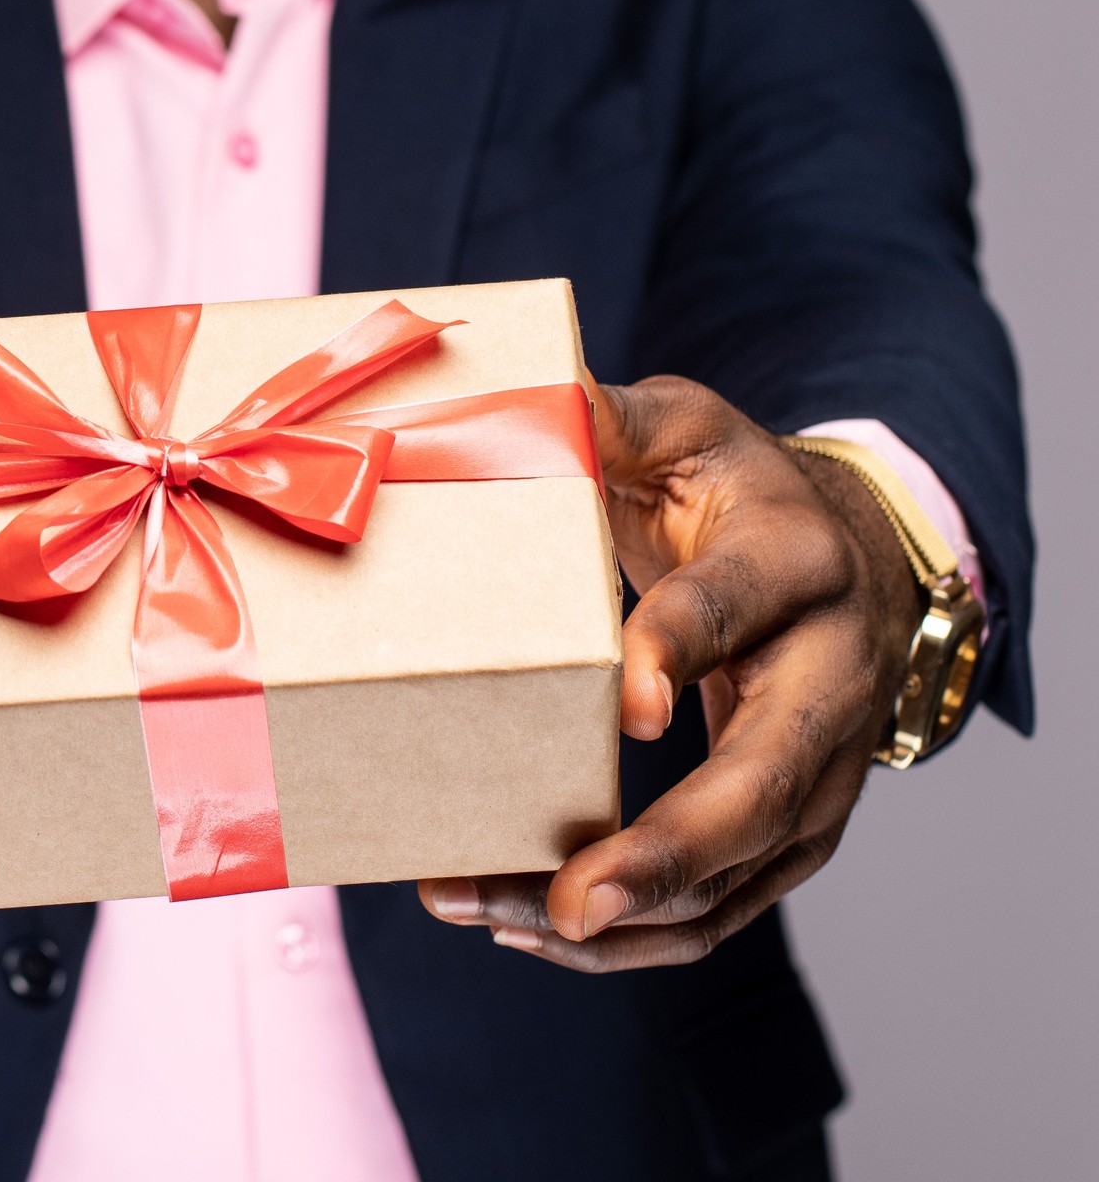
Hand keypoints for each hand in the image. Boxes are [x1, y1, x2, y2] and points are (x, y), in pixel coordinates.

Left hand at [420, 377, 923, 968]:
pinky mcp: (791, 832)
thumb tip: (521, 401)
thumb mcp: (687, 430)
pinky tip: (534, 931)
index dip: (684, 649)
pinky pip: (719, 909)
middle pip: (766, 784)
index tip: (627, 701)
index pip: (740, 609)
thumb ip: (611, 421)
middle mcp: (829, 680)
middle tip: (572, 898)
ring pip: (737, 873)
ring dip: (620, 914)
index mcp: (795, 563)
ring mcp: (821, 773)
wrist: (848, 559)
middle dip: (668, 851)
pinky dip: (632, 938)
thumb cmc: (740, 495)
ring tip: (492, 913)